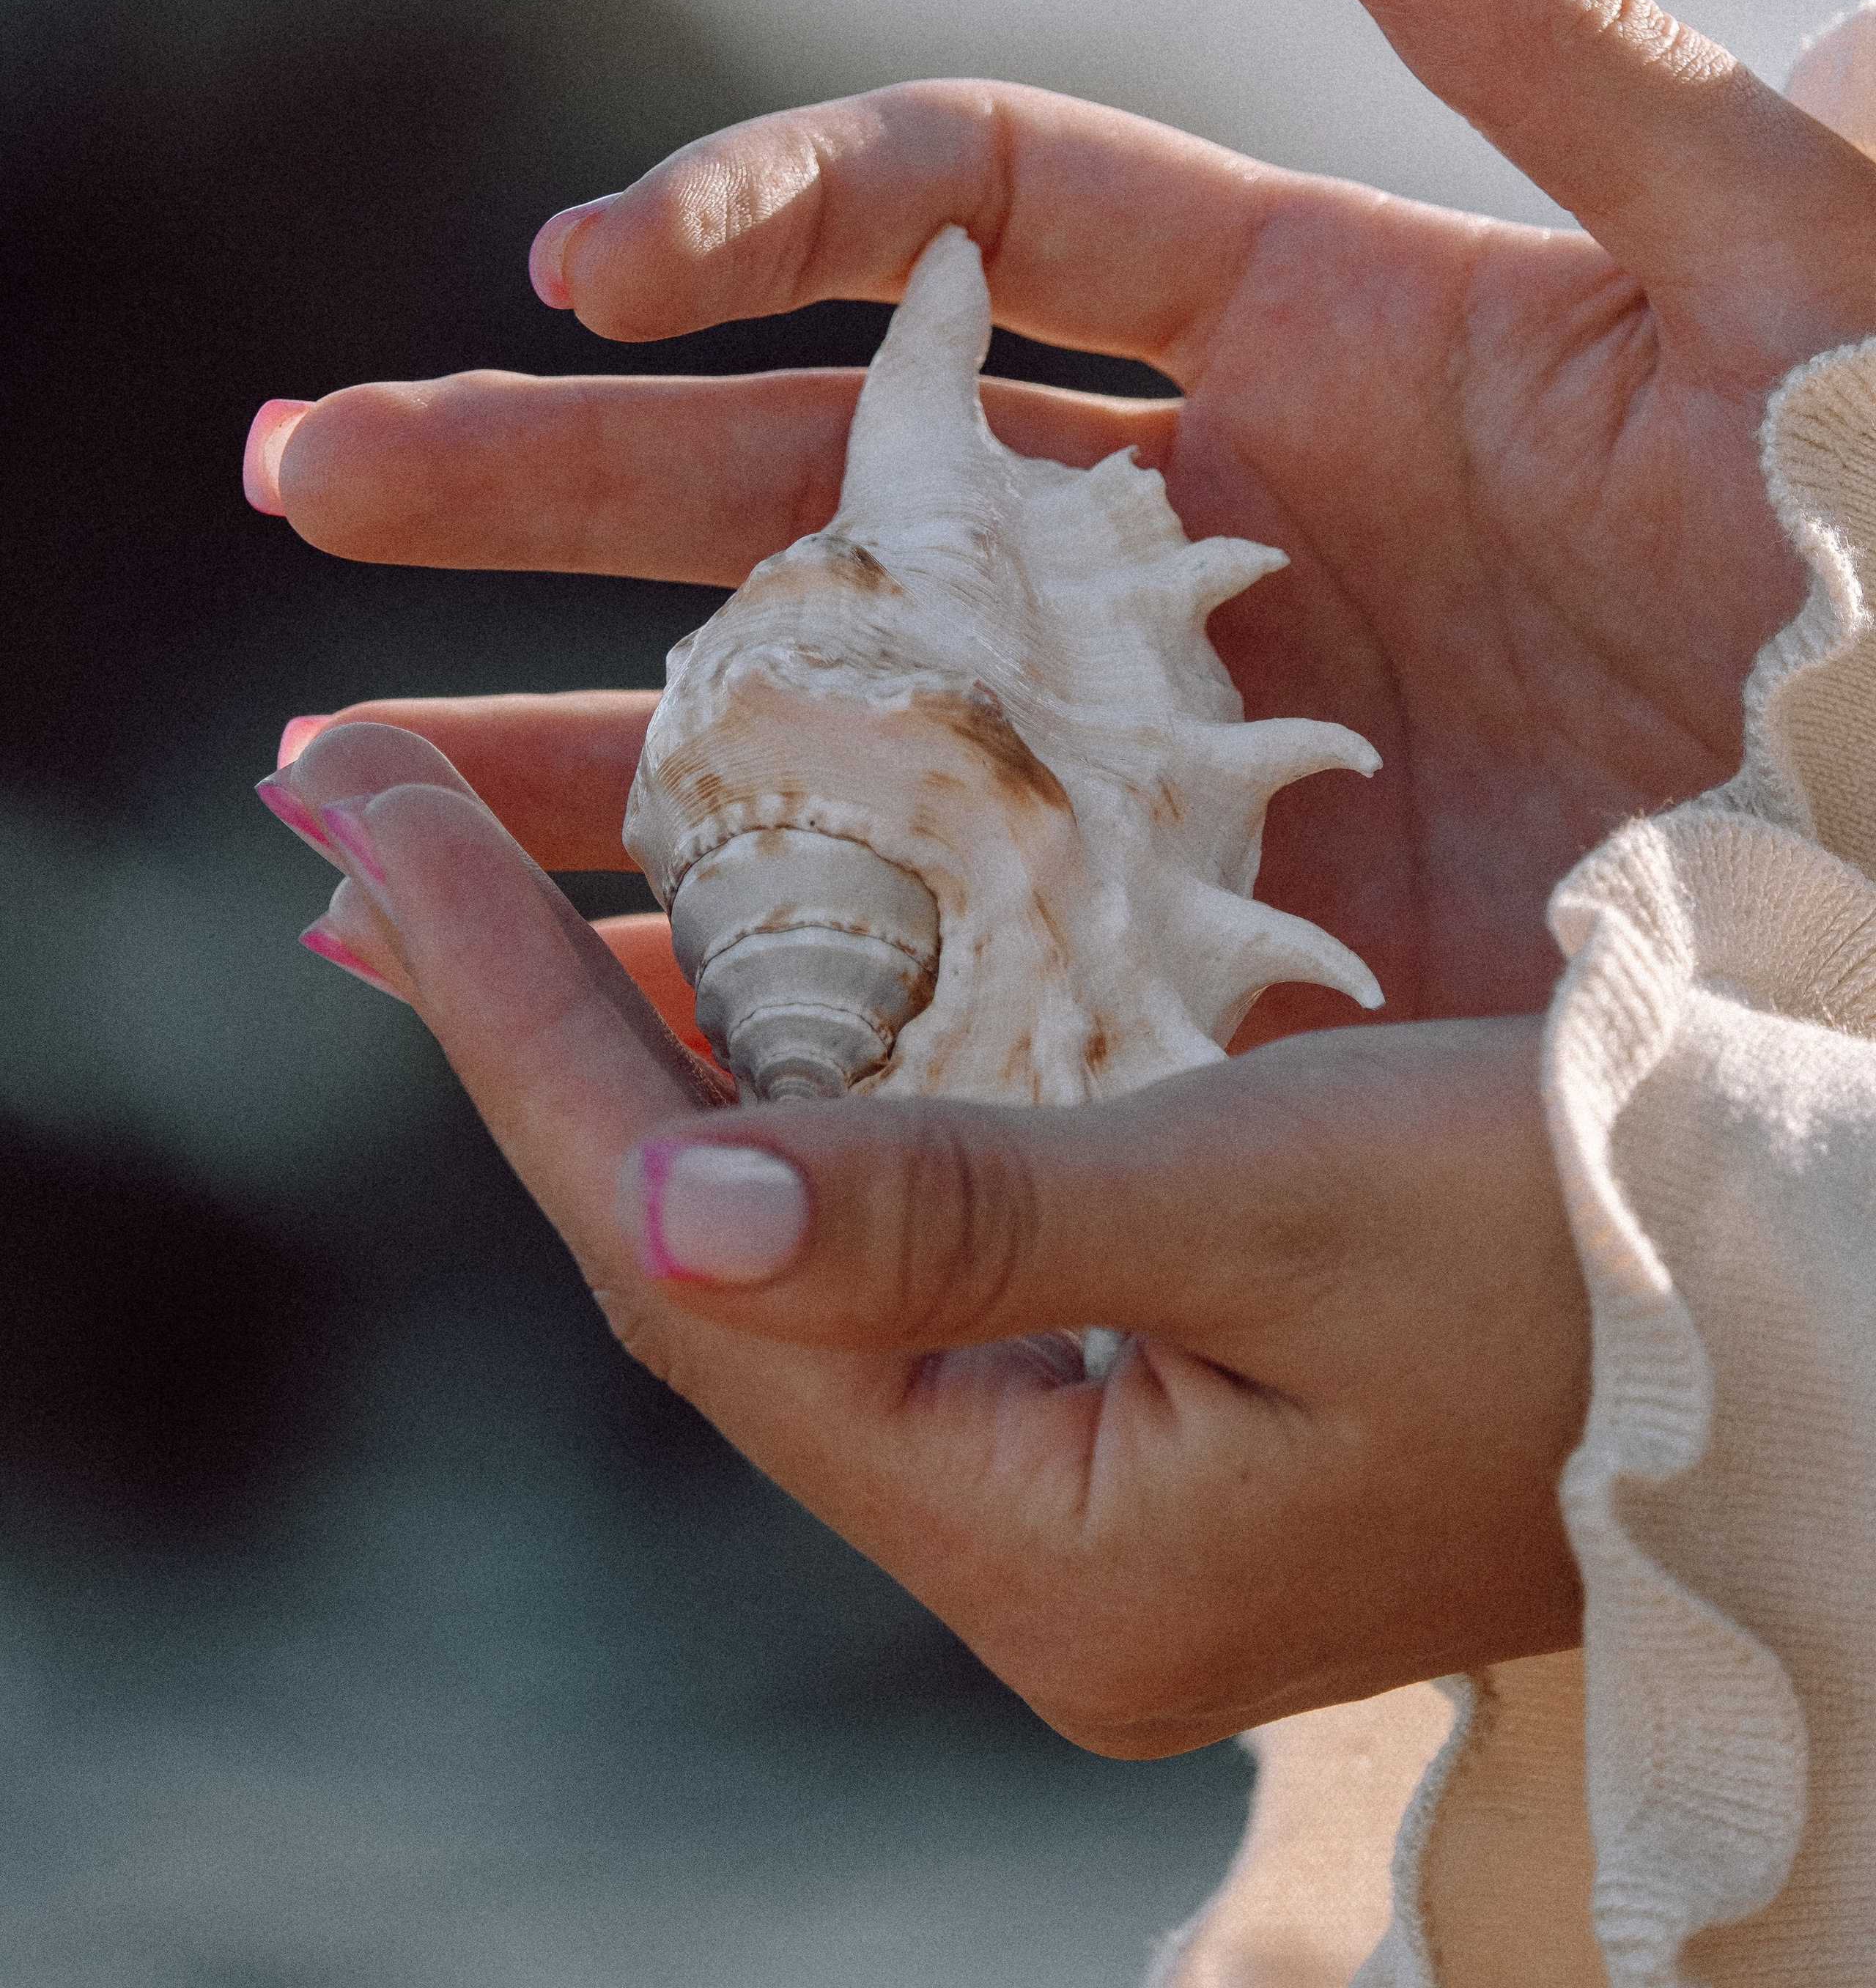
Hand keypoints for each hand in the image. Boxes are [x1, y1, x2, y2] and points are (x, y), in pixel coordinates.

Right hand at [254, 0, 1875, 1030]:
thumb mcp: (1766, 267)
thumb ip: (1552, 54)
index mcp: (1311, 332)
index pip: (971, 216)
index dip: (762, 216)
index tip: (585, 278)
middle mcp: (1204, 536)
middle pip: (817, 481)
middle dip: (551, 477)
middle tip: (311, 477)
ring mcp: (1186, 752)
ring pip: (829, 732)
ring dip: (582, 744)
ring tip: (335, 787)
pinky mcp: (1205, 947)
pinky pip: (934, 949)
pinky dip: (749, 974)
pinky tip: (547, 1004)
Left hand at [268, 714, 1586, 1748]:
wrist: (1824, 1297)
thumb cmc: (1604, 1239)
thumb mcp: (1296, 1197)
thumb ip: (975, 1206)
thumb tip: (668, 1208)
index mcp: (1057, 1544)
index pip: (694, 1270)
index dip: (514, 1025)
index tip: (361, 823)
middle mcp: (1037, 1529)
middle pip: (702, 1259)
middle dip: (521, 1016)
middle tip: (353, 808)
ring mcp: (1083, 1452)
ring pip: (783, 1220)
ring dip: (629, 1023)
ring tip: (450, 855)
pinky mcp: (1136, 1361)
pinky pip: (894, 1198)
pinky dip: (789, 1050)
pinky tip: (701, 933)